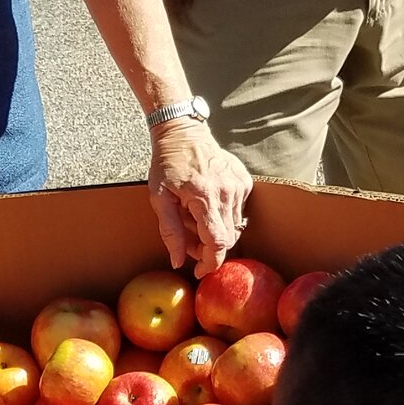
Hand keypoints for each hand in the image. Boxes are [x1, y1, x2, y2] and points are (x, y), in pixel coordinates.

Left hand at [149, 119, 252, 276]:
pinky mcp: (245, 181)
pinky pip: (238, 211)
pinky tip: (206, 204)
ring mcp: (238, 186)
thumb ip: (170, 231)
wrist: (183, 133)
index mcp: (204, 197)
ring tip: (193, 216)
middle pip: (227, 238)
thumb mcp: (159, 198)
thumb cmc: (167, 164)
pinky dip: (223, 215)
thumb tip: (179, 261)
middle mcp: (227, 192)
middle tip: (188, 239)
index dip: (211, 262)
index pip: (218, 242)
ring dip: (214, 231)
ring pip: (233, 226)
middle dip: (208, 247)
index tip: (200, 271)